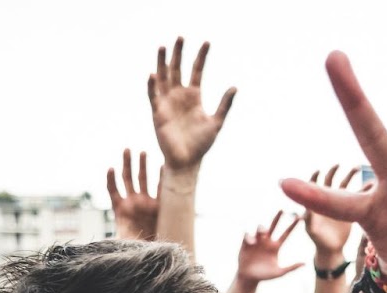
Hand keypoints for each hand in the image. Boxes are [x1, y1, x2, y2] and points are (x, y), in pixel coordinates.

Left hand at [106, 149, 159, 240]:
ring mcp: (146, 202)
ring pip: (142, 179)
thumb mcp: (122, 242)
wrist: (154, 254)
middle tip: (127, 149)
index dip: (111, 179)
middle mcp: (132, 202)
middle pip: (127, 178)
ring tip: (143, 152)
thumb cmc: (136, 249)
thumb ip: (113, 239)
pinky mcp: (160, 206)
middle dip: (127, 164)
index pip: (112, 189)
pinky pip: (160, 188)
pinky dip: (162, 177)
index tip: (111, 168)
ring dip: (142, 165)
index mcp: (120, 209)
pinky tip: (163, 166)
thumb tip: (98, 244)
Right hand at [148, 38, 236, 171]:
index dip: (201, 56)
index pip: (197, 70)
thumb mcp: (216, 122)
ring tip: (163, 47)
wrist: (187, 161)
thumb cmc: (201, 145)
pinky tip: (153, 74)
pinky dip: (152, 85)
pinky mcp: (157, 112)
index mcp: (194, 96)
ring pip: (163, 77)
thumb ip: (224, 105)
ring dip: (162, 62)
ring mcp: (167, 102)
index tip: (207, 42)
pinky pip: (153, 96)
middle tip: (181, 37)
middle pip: (177, 68)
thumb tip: (235, 87)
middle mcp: (179, 96)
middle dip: (178, 53)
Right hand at [236, 212, 303, 283]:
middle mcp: (267, 241)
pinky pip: (247, 235)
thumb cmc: (265, 276)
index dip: (292, 226)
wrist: (249, 278)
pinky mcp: (246, 244)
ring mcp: (257, 241)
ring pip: (260, 228)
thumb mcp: (279, 272)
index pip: (286, 234)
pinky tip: (252, 241)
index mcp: (276, 247)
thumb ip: (292, 268)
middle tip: (282, 210)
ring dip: (262, 228)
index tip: (300, 218)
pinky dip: (250, 236)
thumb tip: (305, 264)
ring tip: (263, 232)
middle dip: (278, 218)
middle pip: (274, 226)